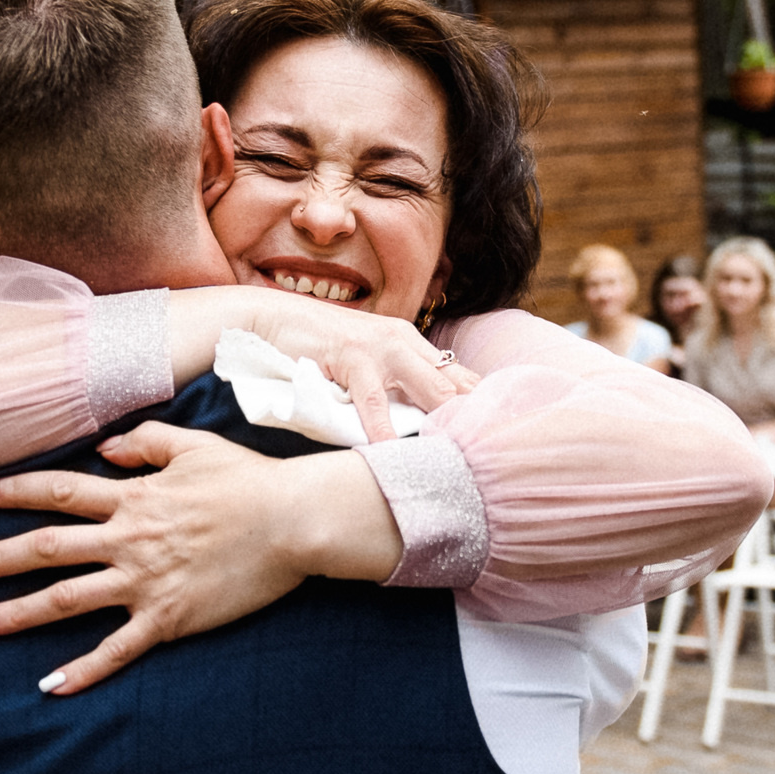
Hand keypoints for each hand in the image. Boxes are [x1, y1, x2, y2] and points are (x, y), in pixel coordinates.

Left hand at [0, 423, 400, 694]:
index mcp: (132, 495)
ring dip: (18, 612)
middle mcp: (129, 538)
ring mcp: (146, 581)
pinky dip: (84, 670)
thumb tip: (103, 449)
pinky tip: (50, 686)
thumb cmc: (248, 480)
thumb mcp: (192, 446)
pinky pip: (118, 649)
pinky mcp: (169, 619)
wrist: (294, 521)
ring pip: (68, 599)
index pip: (58, 492)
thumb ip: (144, 443)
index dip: (12, 492)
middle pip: (46, 548)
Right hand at [175, 287, 476, 442]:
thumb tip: (416, 424)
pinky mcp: (351, 355)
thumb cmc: (316, 348)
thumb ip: (391, 386)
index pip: (458, 376)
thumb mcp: (363, 364)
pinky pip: (374, 397)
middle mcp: (403, 341)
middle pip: (454, 382)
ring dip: (446, 420)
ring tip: (463, 454)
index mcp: (410, 343)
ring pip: (427, 386)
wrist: (271, 320)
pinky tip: (391, 449)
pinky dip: (383, 426)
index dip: (481, 406)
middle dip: (478, 415)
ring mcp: (379, 346)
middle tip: (499, 451)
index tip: (504, 437)